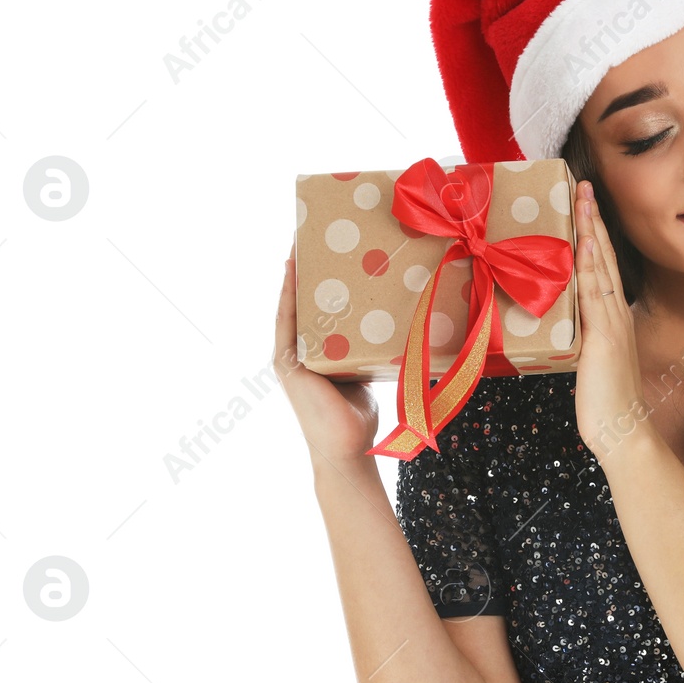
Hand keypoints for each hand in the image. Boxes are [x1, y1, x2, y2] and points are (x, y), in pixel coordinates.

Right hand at [273, 240, 381, 468]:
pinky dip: (288, 293)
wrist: (348, 448)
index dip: (316, 278)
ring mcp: (289, 354)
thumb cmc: (359, 415)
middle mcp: (298, 349)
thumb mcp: (366, 369)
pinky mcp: (287, 362)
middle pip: (301, 301)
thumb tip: (396, 324)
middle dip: (305, 268)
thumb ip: (367, 348)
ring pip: (290, 304)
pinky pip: (286, 320)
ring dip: (293, 272)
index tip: (324, 248)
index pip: (314, 307)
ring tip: (299, 240)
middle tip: (312, 234)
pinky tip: (291, 268)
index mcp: (315, 351)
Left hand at [572, 181, 652, 465]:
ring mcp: (612, 324)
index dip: (593, 233)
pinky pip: (595, 295)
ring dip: (590, 231)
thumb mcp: (589, 360)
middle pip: (604, 256)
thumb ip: (580, 337)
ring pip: (600, 267)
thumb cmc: (605, 402)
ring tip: (582, 199)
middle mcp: (615, 313)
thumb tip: (564, 324)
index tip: (583, 203)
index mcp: (612, 317)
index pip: (601, 265)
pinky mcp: (603, 339)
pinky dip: (590, 268)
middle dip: (592, 219)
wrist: (624, 432)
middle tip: (582, 184)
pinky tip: (585, 245)